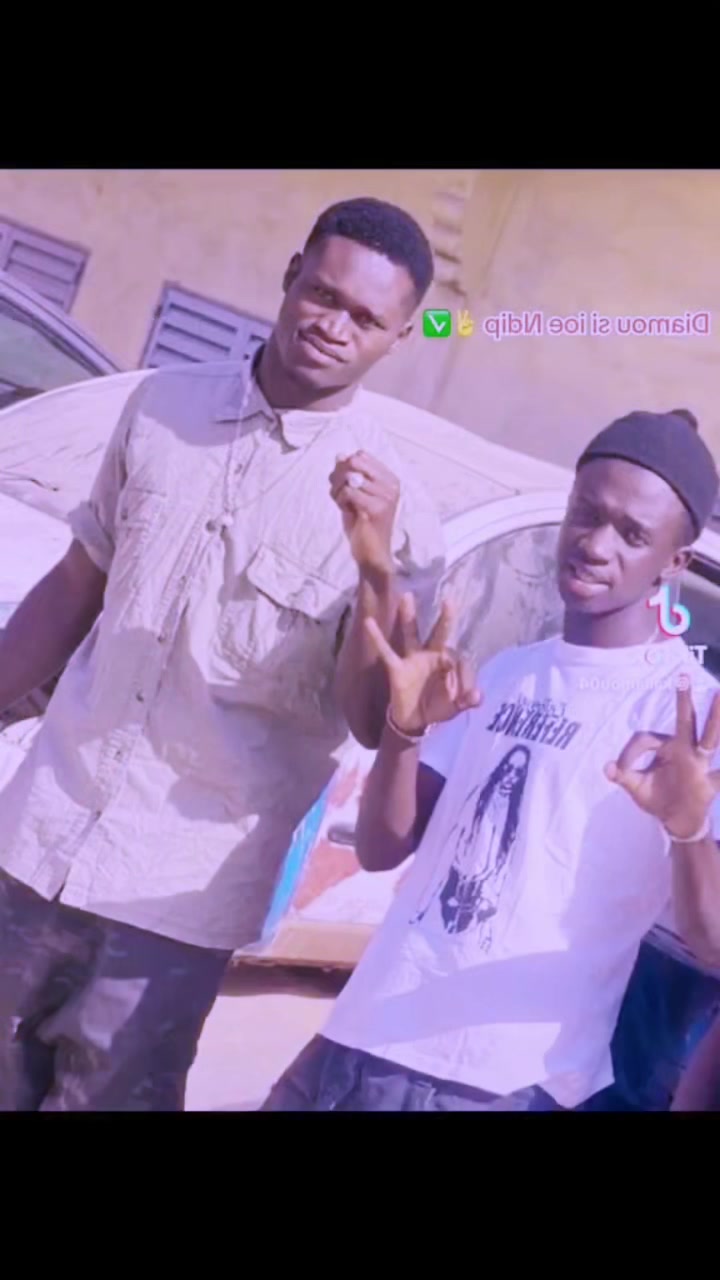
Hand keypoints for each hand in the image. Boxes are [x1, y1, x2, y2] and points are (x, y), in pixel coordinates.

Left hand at [330, 451, 398, 573]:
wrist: (372, 553)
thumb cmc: (364, 524)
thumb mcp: (356, 494)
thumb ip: (348, 475)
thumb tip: (339, 455)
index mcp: (391, 479)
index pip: (361, 455)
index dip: (346, 466)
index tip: (344, 484)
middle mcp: (391, 485)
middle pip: (353, 462)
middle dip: (339, 475)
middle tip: (338, 493)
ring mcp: (385, 497)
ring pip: (348, 476)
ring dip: (337, 490)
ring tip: (343, 503)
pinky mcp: (375, 508)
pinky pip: (347, 491)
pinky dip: (339, 499)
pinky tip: (344, 510)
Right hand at [365, 593, 480, 734]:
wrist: (414, 721)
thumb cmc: (438, 707)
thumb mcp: (455, 706)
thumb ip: (467, 699)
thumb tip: (477, 696)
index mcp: (448, 663)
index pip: (459, 660)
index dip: (465, 676)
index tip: (469, 695)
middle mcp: (431, 655)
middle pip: (439, 634)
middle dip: (445, 619)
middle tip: (449, 601)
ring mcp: (413, 659)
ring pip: (412, 634)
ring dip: (409, 617)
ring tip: (407, 596)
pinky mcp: (397, 668)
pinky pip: (386, 651)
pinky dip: (377, 637)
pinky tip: (369, 622)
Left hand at [605, 681, 719, 838]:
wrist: (677, 821)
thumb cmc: (657, 798)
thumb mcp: (636, 787)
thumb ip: (623, 776)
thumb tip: (607, 768)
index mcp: (665, 747)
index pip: (646, 739)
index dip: (629, 752)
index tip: (619, 769)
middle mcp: (684, 749)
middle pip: (685, 720)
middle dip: (684, 699)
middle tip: (682, 675)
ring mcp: (698, 763)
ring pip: (709, 737)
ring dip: (714, 718)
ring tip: (719, 693)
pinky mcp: (708, 782)